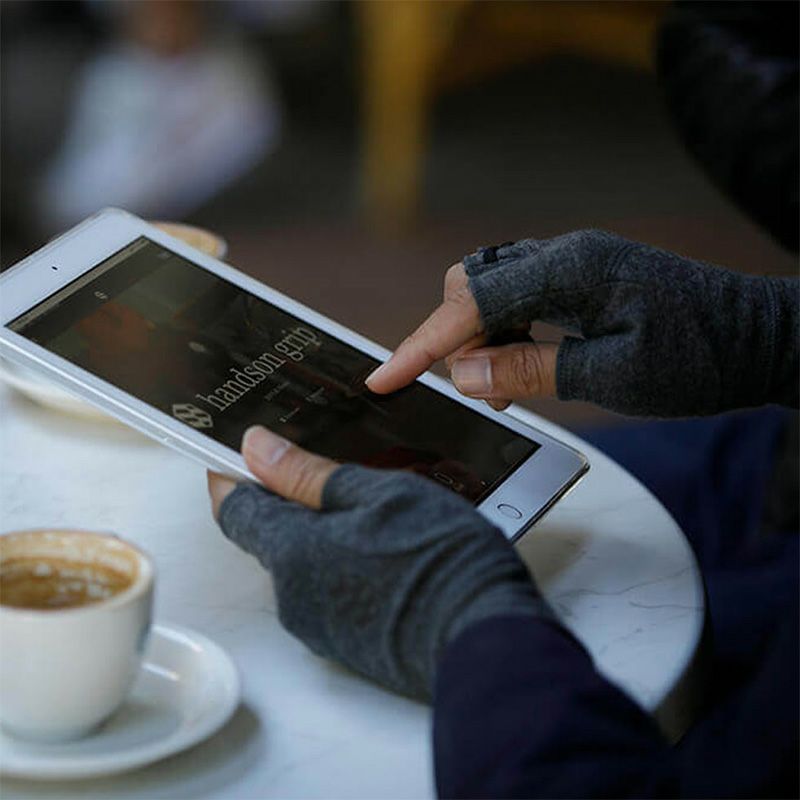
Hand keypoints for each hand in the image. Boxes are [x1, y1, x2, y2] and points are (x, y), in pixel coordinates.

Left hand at [208, 426, 546, 700]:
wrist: (484, 639)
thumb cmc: (440, 560)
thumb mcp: (377, 493)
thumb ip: (307, 473)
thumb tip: (256, 448)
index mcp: (293, 552)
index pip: (233, 507)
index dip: (235, 474)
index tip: (247, 453)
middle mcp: (294, 596)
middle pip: (271, 535)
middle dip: (291, 501)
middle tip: (333, 473)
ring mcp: (320, 626)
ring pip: (304, 563)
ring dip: (324, 534)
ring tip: (375, 513)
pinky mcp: (347, 643)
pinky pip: (329, 592)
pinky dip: (344, 565)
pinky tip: (387, 551)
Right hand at [367, 230, 793, 416]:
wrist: (762, 340)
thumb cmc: (701, 357)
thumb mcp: (613, 377)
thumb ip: (530, 371)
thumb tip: (463, 375)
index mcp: (570, 269)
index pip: (472, 304)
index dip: (423, 345)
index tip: (384, 378)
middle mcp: (564, 256)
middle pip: (473, 285)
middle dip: (457, 338)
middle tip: (483, 390)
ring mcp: (572, 265)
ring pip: (493, 293)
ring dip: (484, 341)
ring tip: (506, 388)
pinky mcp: (581, 281)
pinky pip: (521, 301)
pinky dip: (509, 337)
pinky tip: (526, 369)